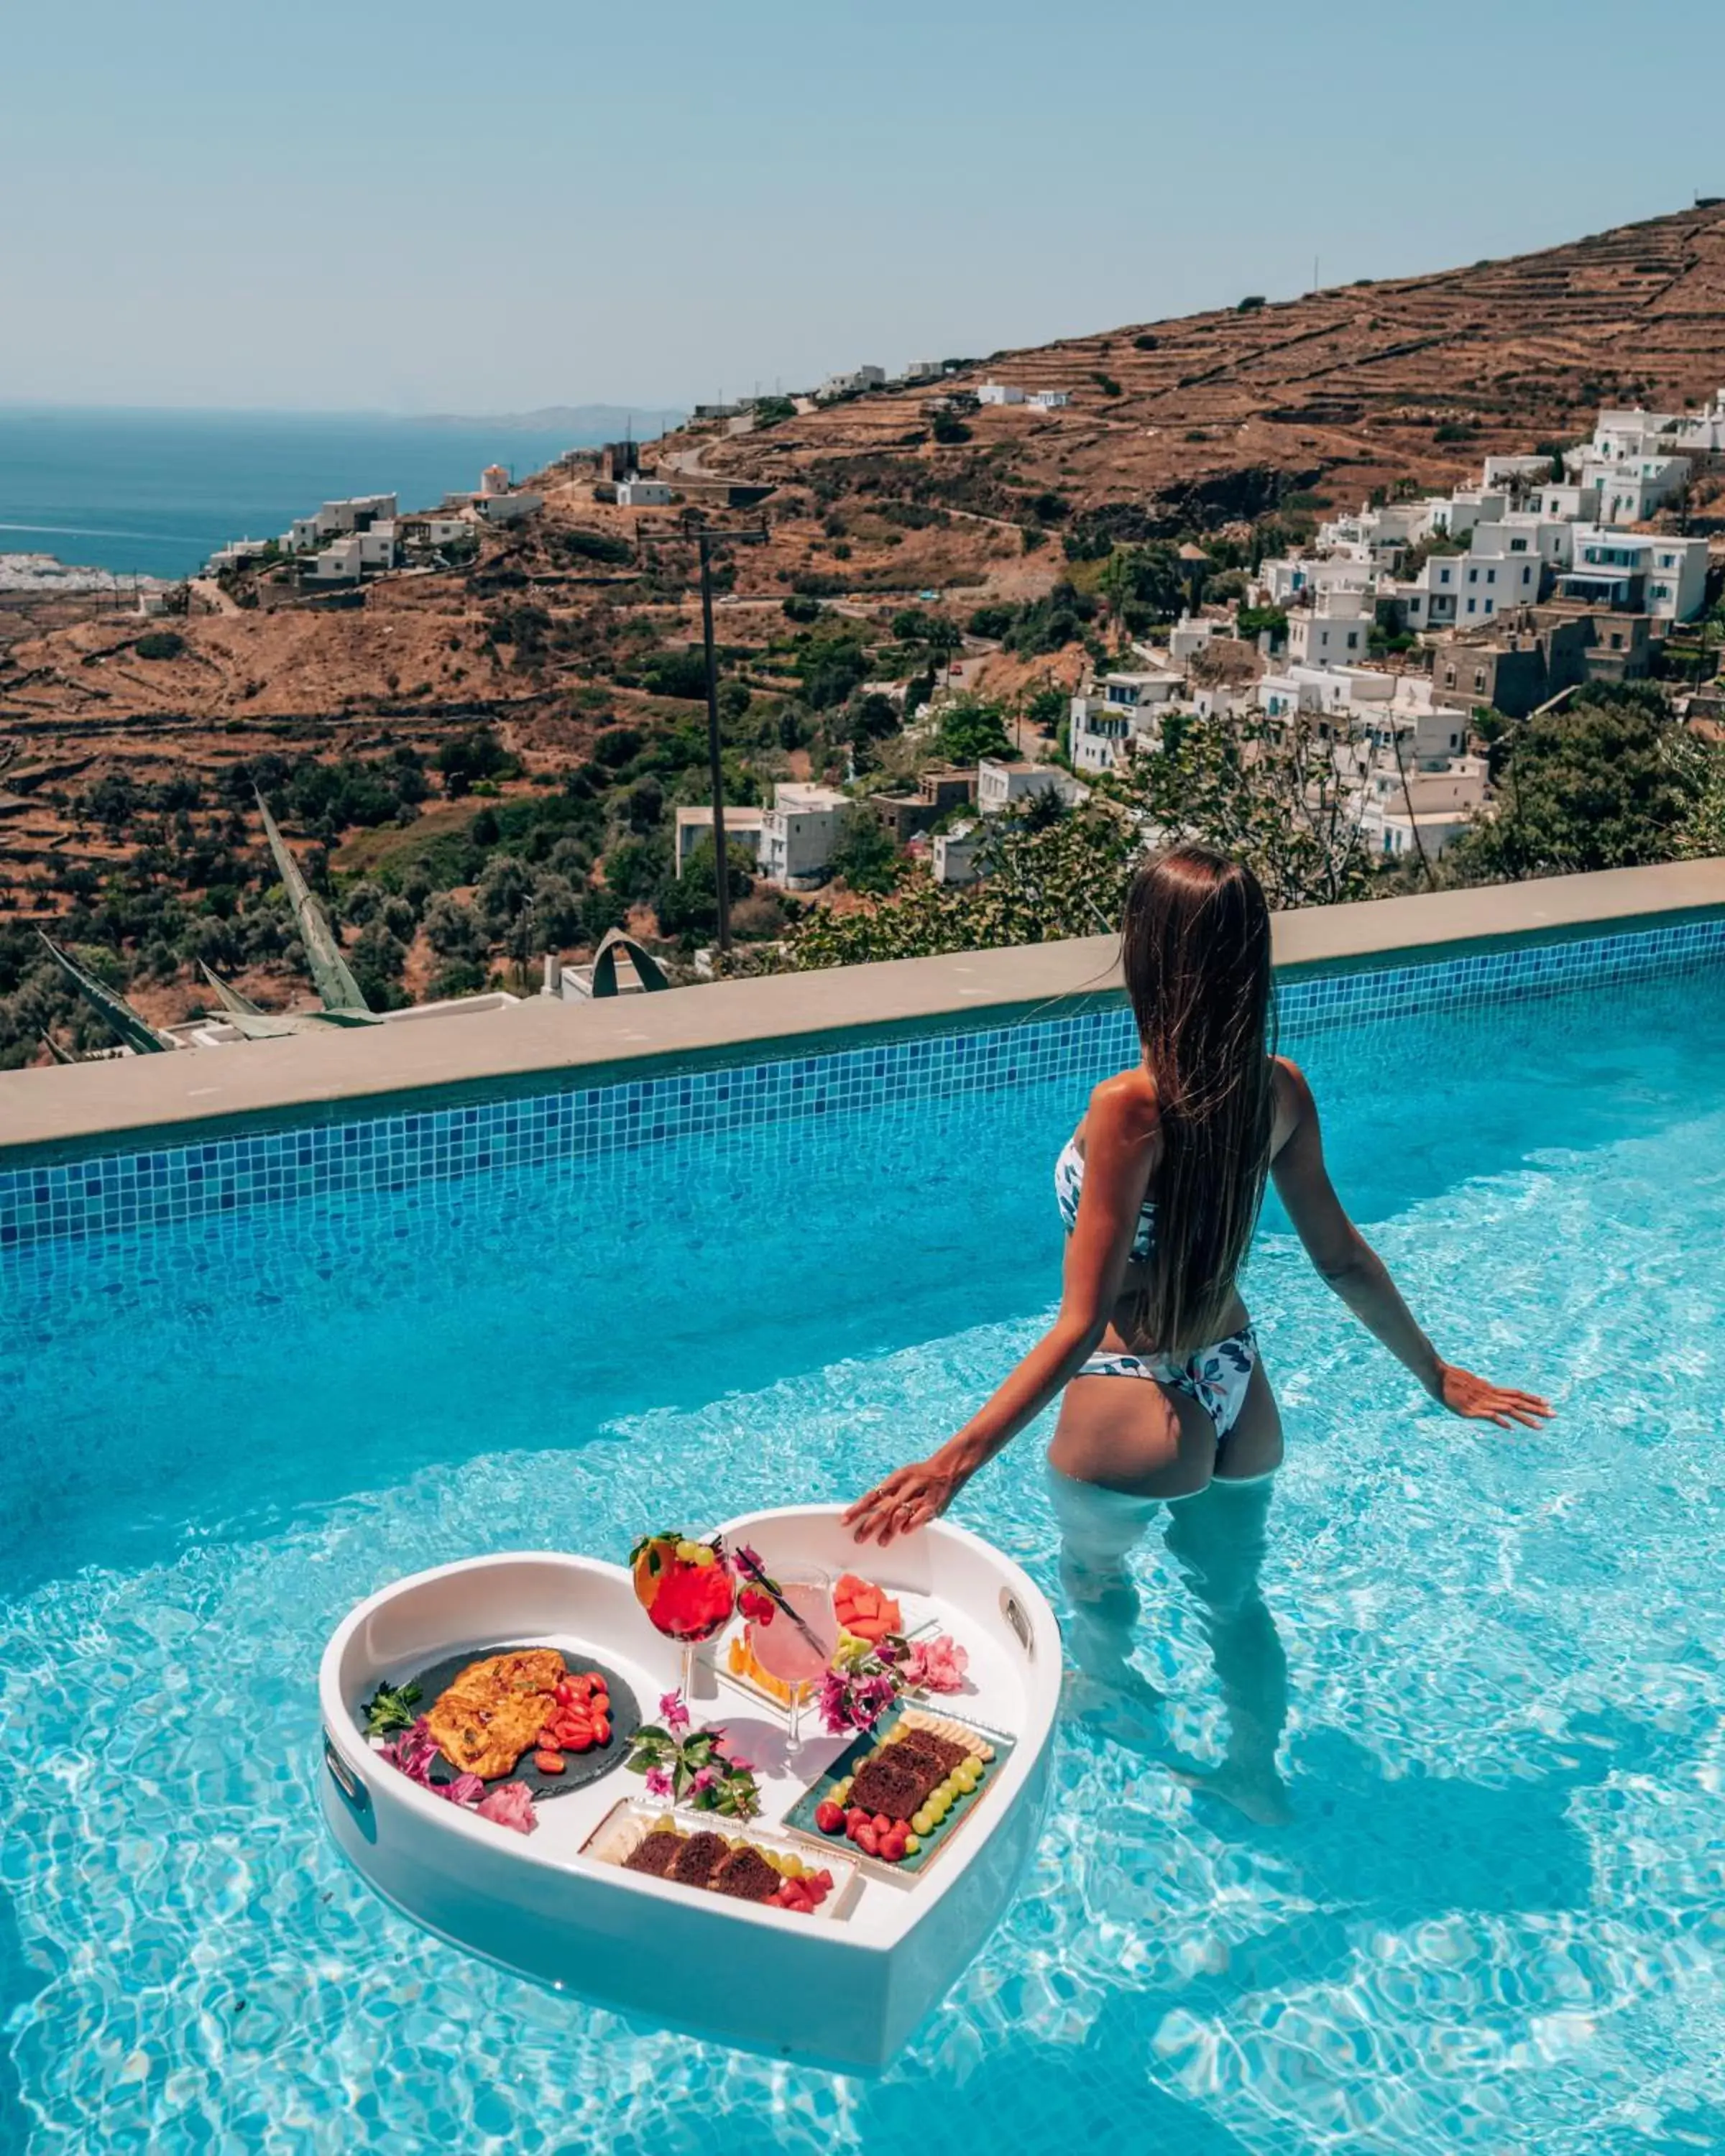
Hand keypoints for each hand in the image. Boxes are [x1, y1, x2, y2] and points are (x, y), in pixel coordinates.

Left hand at [843, 1458, 962, 1546]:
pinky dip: (912, 1523)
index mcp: (896, 1479)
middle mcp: (906, 1487)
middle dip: (870, 1524)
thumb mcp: (901, 1478)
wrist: (948, 1468)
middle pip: (884, 1507)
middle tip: (859, 1538)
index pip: (872, 1496)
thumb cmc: (920, 1475)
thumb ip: (886, 1494)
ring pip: (902, 1512)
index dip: (857, 1509)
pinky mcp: (934, 1504)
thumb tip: (866, 1510)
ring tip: (881, 1541)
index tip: (845, 1521)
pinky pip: (922, 1515)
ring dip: (890, 1528)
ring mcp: (920, 1495)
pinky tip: (904, 1532)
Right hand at [1432, 1362, 1552, 1428]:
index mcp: (1490, 1390)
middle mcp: (1489, 1395)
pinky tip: (1509, 1427)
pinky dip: (1499, 1420)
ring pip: (1508, 1409)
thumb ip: (1480, 1392)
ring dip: (1525, 1418)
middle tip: (1555, 1414)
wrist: (1434, 1373)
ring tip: (1540, 1426)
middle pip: (1518, 1402)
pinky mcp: (1470, 1410)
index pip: (1516, 1394)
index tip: (1547, 1403)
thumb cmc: (1448, 1380)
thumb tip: (1485, 1395)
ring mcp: (1481, 1402)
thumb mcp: (1469, 1386)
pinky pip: (1488, 1415)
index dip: (1532, 1398)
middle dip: (1537, 1409)